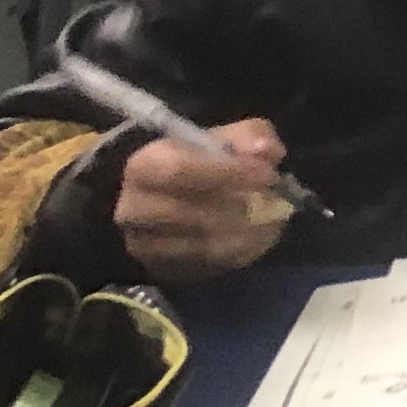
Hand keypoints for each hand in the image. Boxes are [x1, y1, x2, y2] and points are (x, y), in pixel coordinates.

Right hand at [113, 117, 293, 282]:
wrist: (173, 200)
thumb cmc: (202, 163)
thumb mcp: (226, 138)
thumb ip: (250, 137)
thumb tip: (265, 151)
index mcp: (144, 166)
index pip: (178, 171)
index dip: (226, 172)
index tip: (266, 174)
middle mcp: (134, 209)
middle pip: (187, 213)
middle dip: (237, 206)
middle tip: (272, 200)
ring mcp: (145, 245)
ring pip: (200, 244)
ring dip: (244, 231)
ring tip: (271, 217)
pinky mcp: (164, 269)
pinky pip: (208, 265)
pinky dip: (242, 251)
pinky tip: (260, 235)